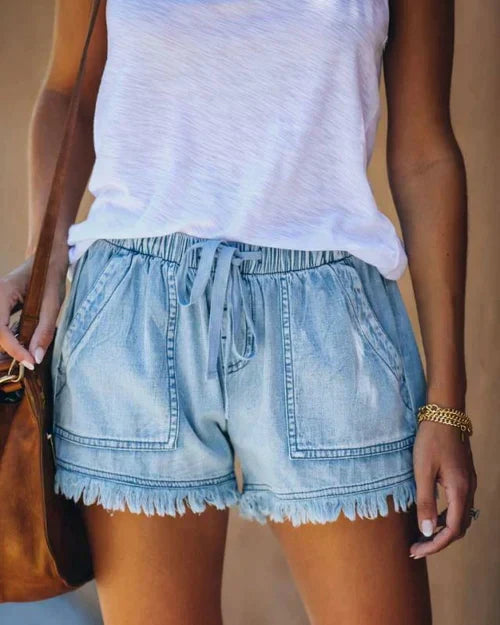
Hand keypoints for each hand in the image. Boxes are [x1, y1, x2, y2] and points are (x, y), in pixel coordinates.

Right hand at [0, 253, 67, 367]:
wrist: (48, 260)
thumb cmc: (50, 278)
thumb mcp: (53, 305)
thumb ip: (44, 331)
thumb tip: (36, 357)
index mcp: (3, 292)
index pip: (0, 330)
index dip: (13, 349)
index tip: (29, 362)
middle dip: (10, 349)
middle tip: (30, 360)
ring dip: (10, 345)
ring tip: (28, 353)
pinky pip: (1, 327)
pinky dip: (11, 338)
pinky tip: (24, 342)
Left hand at [409, 417, 477, 558]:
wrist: (444, 413)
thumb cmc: (431, 440)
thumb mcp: (422, 471)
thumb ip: (425, 502)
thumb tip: (426, 531)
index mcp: (460, 491)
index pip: (451, 530)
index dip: (434, 545)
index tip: (416, 550)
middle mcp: (469, 489)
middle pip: (459, 527)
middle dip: (438, 541)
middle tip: (416, 547)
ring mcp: (469, 482)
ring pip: (460, 516)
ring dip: (442, 529)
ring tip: (421, 535)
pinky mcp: (464, 476)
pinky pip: (459, 504)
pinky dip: (446, 515)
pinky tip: (430, 514)